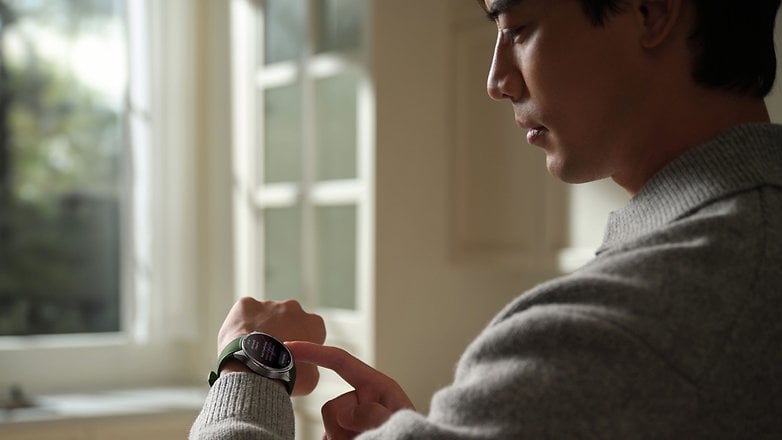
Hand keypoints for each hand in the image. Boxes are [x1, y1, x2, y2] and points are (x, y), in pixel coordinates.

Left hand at [217, 297, 325, 395]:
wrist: (256, 371)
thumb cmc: (285, 377)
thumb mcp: (310, 379)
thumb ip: (310, 366)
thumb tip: (303, 367)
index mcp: (314, 323)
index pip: (310, 331)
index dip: (299, 345)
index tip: (289, 358)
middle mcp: (294, 307)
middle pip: (286, 319)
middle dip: (280, 332)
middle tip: (269, 355)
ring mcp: (269, 304)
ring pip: (264, 316)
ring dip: (260, 329)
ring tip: (251, 352)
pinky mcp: (246, 304)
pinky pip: (244, 313)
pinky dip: (241, 324)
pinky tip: (238, 341)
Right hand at [287, 341, 414, 439]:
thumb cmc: (411, 436)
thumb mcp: (398, 418)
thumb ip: (373, 412)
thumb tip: (346, 412)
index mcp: (375, 386)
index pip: (339, 361)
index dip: (313, 351)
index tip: (288, 345)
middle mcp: (360, 401)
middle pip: (330, 408)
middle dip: (343, 426)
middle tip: (368, 436)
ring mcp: (350, 421)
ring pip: (328, 429)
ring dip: (342, 439)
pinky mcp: (342, 437)